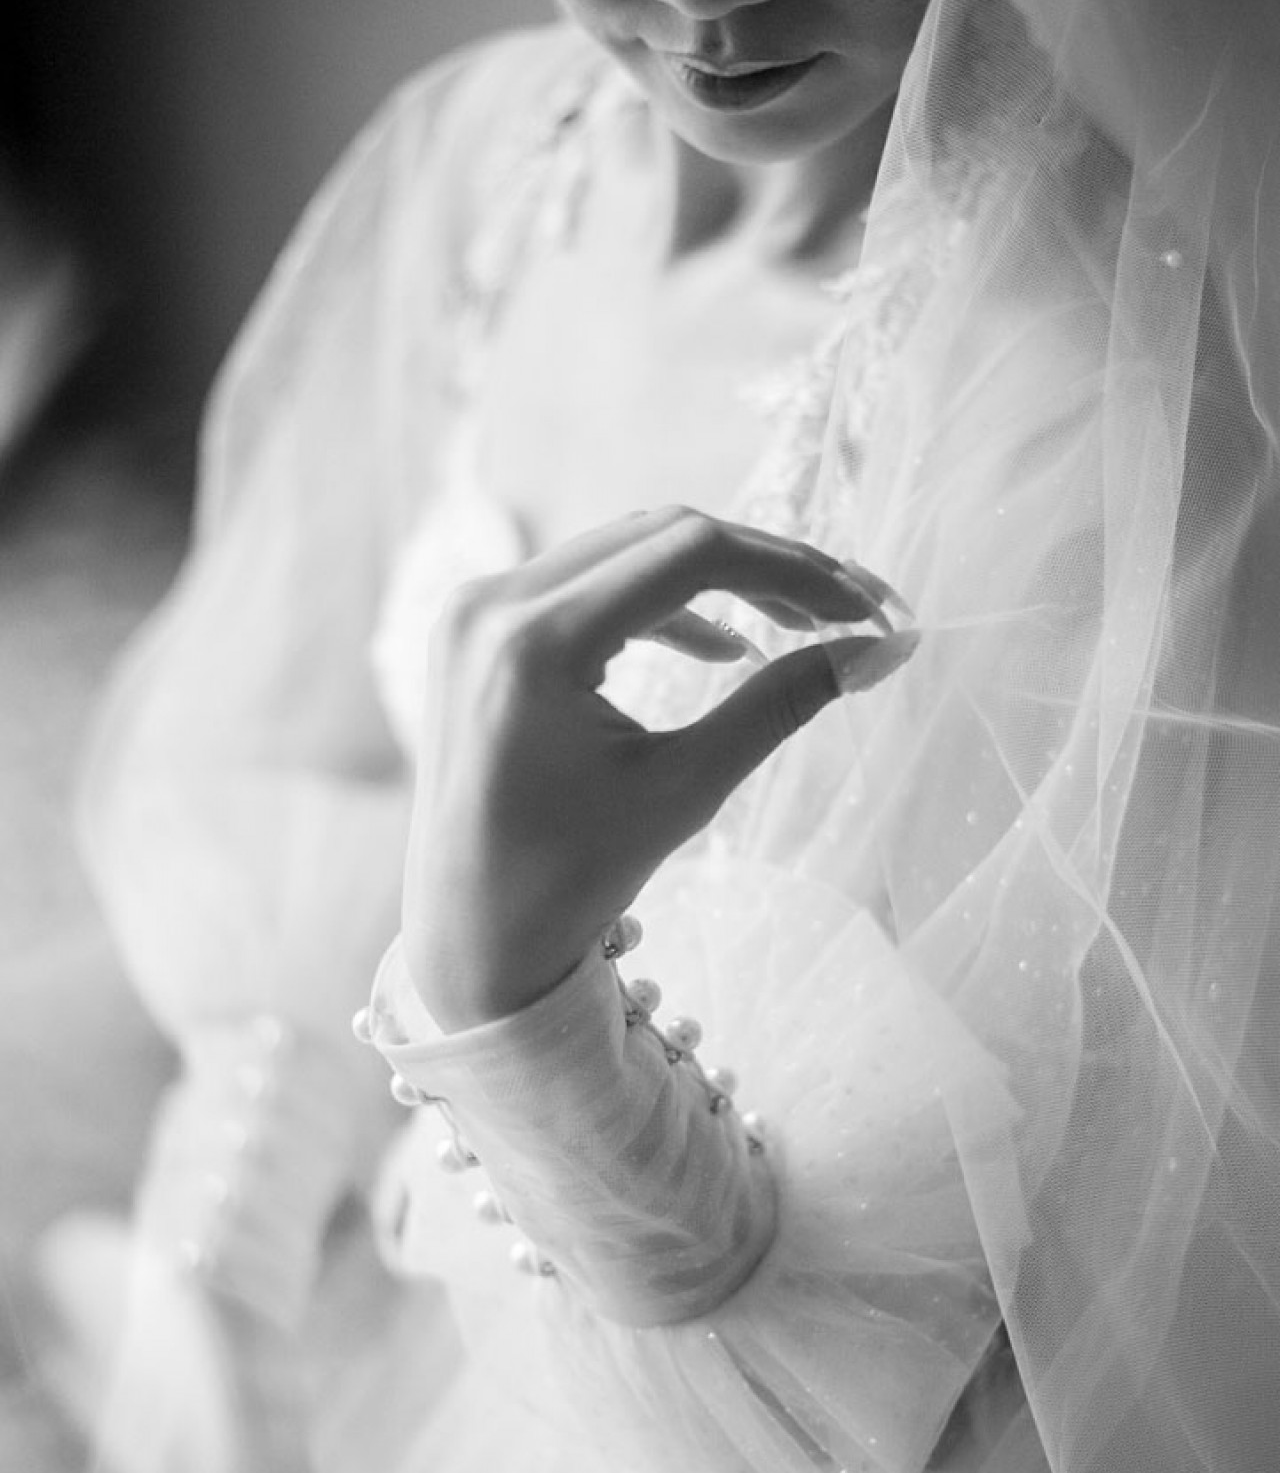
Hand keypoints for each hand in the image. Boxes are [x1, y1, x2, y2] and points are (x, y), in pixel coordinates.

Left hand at [404, 505, 915, 1026]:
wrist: (471, 935)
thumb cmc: (572, 879)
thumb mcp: (686, 788)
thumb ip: (781, 704)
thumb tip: (882, 650)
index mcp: (534, 642)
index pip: (690, 553)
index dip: (791, 570)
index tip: (862, 607)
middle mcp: (492, 604)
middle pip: (659, 537)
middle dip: (762, 566)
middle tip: (842, 609)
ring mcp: (475, 610)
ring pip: (625, 551)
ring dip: (714, 580)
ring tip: (794, 623)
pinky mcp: (477, 630)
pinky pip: (585, 584)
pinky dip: (658, 605)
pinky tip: (720, 646)